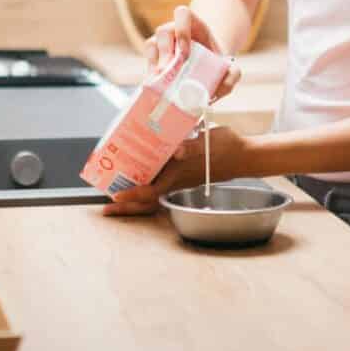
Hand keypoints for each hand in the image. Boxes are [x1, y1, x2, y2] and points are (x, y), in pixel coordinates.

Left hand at [103, 126, 252, 216]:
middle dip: (127, 207)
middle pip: (147, 201)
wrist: (242, 154)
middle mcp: (176, 180)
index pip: (152, 191)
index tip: (117, 196)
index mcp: (179, 175)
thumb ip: (193, 146)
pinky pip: (159, 183)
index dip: (134, 196)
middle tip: (107, 208)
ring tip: (114, 193)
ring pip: (151, 194)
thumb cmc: (226, 148)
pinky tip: (135, 174)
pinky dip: (145, 183)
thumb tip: (179, 150)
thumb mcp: (209, 142)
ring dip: (133, 196)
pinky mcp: (181, 174)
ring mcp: (178, 179)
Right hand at [143, 6, 240, 101]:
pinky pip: (147, 61)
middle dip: (165, 52)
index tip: (186, 53)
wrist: (207, 71)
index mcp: (194, 24)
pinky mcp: (154, 58)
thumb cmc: (217, 65)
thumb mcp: (230, 67)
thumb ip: (233, 74)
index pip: (182, 13)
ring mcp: (162, 43)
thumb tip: (221, 87)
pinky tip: (157, 86)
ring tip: (161, 81)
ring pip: (151, 44)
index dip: (181, 30)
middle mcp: (174, 30)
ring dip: (155, 63)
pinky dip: (151, 73)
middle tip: (168, 72)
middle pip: (163, 31)